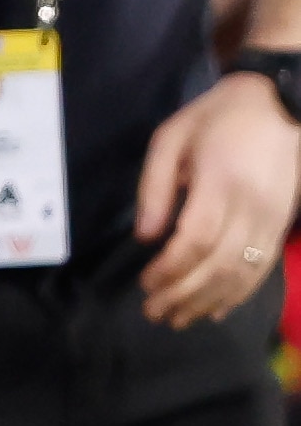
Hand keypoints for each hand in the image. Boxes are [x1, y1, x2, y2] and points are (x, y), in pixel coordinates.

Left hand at [135, 71, 299, 327]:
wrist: (281, 106)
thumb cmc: (217, 117)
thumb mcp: (171, 137)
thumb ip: (155, 186)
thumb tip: (146, 236)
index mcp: (221, 183)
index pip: (196, 240)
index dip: (171, 268)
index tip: (145, 282)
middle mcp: (251, 209)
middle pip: (219, 265)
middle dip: (184, 294)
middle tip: (153, 312)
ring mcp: (272, 221)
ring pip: (242, 274)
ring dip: (207, 301)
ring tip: (178, 318)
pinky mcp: (282, 227)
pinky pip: (262, 270)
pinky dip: (238, 295)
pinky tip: (216, 310)